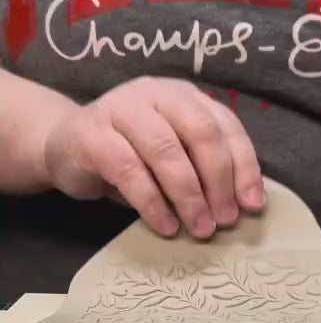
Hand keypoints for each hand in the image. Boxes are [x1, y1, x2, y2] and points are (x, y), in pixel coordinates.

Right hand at [44, 77, 263, 237]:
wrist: (65, 145)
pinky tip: (166, 226)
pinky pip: (129, 170)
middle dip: (219, 181)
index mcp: (184, 97)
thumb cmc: (130, 154)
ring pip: (165, 150)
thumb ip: (202, 168)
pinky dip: (152, 203)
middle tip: (225, 220)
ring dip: (188, 194)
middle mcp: (156, 94)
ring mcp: (122, 109)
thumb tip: (243, 204)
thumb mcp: (173, 156)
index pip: (225, 126)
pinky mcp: (92, 134)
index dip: (244, 166)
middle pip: (200, 132)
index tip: (252, 205)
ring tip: (200, 228)